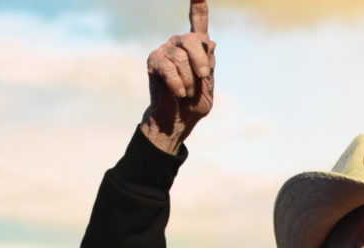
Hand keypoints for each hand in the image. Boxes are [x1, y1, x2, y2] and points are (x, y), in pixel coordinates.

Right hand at [140, 0, 215, 153]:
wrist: (177, 120)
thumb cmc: (194, 103)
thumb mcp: (208, 85)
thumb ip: (209, 64)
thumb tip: (208, 42)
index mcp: (196, 47)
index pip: (198, 22)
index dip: (199, 7)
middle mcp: (179, 44)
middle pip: (191, 40)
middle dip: (200, 61)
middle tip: (204, 77)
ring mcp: (165, 50)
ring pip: (181, 59)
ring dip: (189, 81)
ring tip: (187, 92)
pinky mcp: (154, 62)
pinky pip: (169, 69)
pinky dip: (179, 84)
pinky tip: (179, 93)